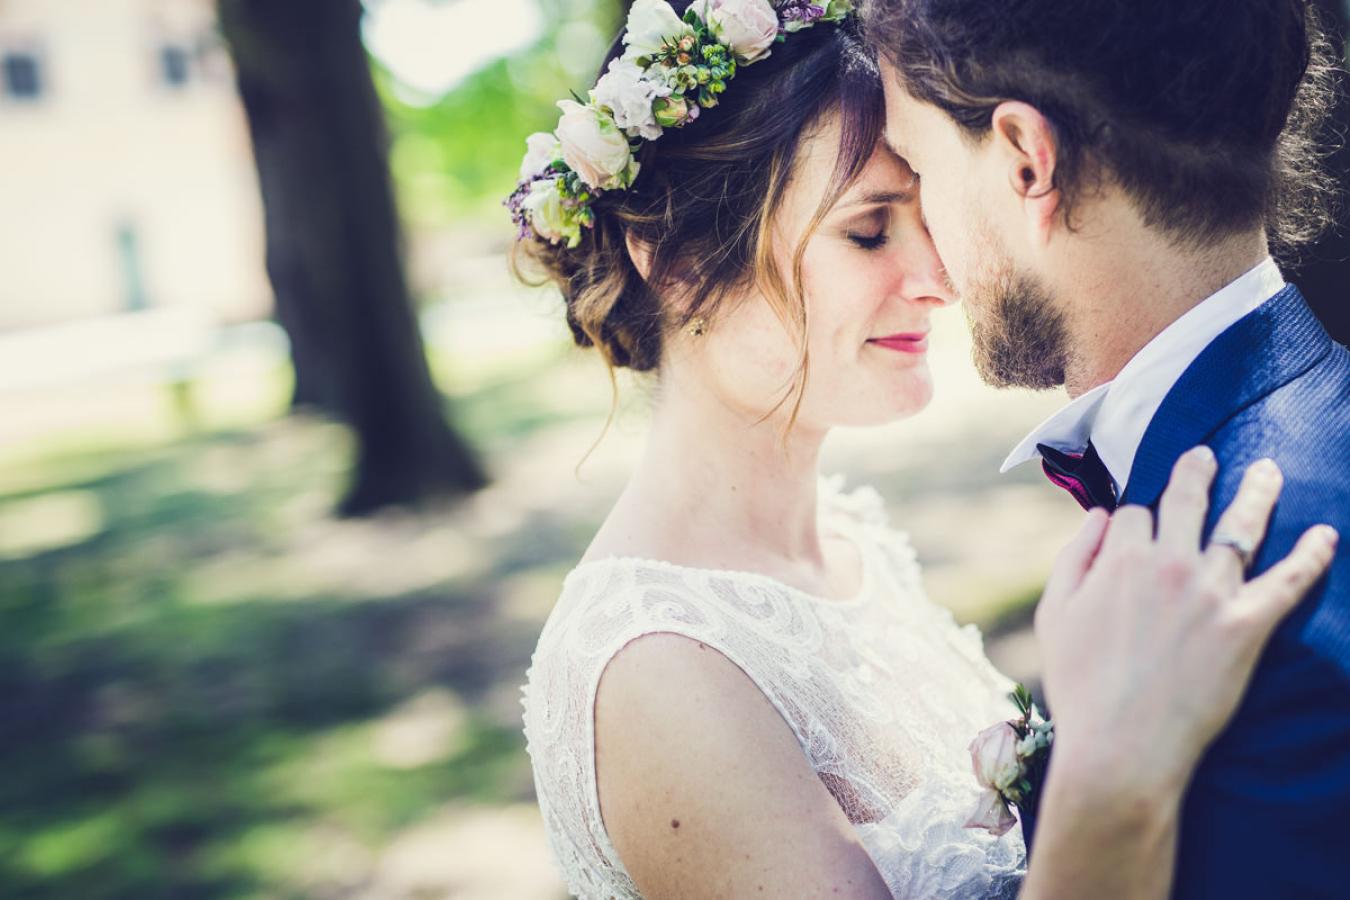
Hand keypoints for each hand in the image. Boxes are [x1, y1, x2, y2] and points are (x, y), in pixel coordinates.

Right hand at [1034, 448, 1337, 799]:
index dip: (1136, 521)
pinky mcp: (1247, 626)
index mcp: (1119, 558)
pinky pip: (1289, 581)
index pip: (1135, 514)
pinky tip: (1327, 534)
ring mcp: (1212, 592)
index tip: (1139, 531)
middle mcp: (1169, 563)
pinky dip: (1311, 555)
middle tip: (1205, 457)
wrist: (1120, 747)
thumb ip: (1075, 557)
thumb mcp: (1055, 614)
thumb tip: (1100, 516)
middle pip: (1187, 500)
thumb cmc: (1079, 685)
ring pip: (1242, 526)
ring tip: (1267, 470)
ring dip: (1258, 491)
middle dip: (1195, 472)